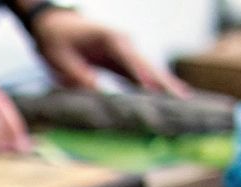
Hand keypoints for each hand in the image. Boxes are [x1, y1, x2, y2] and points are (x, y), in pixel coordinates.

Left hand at [30, 9, 188, 95]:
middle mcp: (125, 44)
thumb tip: (97, 93)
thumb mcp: (59, 58)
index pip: (131, 60)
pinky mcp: (122, 63)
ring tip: (184, 105)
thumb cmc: (56, 40)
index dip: (144, 76)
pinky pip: (139, 78)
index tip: (156, 91)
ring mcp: (126, 53)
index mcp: (111, 39)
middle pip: (148, 67)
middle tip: (184, 101)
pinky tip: (165, 102)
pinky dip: (151, 90)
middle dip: (165, 84)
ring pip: (148, 73)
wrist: (56, 26)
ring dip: (163, 89)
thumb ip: (77, 75)